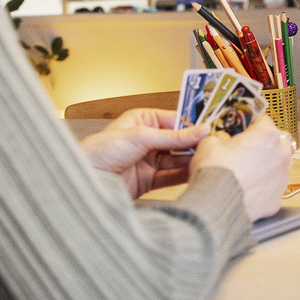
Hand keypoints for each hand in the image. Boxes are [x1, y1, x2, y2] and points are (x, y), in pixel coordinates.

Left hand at [78, 108, 201, 198]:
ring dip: (191, 160)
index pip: (176, 120)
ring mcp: (148, 160)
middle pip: (179, 141)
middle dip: (195, 144)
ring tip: (208, 160)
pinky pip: (171, 176)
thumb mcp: (140, 137)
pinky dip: (184, 175)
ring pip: (177, 160)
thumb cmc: (100, 151)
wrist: (85, 179)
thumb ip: (173, 136)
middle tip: (215, 146)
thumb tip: (200, 130)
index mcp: (143, 121)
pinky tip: (195, 173)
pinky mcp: (148, 180)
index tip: (213, 127)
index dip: (194, 124)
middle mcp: (147, 140)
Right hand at [190, 117, 292, 220]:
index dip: (251, 125)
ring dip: (266, 168)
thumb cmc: (215, 172)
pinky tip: (246, 191)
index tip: (244, 129)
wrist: (215, 205)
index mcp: (266, 135)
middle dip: (266, 145)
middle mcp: (280, 155)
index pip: (264, 121)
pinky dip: (262, 189)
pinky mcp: (276, 199)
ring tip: (245, 174)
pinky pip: (272, 189)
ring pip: (278, 167)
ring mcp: (281, 178)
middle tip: (248, 150)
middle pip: (278, 143)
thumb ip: (220, 137)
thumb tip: (221, 139)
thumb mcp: (209, 143)